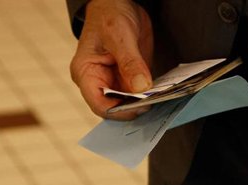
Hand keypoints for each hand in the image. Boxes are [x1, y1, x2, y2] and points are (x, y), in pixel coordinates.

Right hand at [70, 0, 153, 118]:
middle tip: (155, 103)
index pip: (99, 104)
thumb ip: (130, 62)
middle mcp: (98, 81)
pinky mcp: (128, 80)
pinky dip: (149, 96)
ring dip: (144, 103)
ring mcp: (113, 82)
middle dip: (134, 108)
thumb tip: (141, 87)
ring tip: (160, 99)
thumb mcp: (119, 35)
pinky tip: (161, 93)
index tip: (141, 106)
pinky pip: (138, 95)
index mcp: (86, 73)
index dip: (120, 111)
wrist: (118, 3)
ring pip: (128, 104)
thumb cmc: (109, 14)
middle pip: (115, 108)